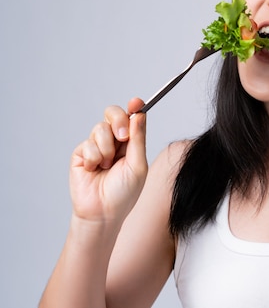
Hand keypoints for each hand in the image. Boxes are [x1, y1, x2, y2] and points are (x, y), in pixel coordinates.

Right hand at [69, 98, 147, 224]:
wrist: (103, 212)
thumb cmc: (124, 193)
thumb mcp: (138, 165)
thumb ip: (138, 139)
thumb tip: (139, 114)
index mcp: (131, 143)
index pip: (132, 118)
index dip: (134, 107)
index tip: (136, 102)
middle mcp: (114, 141)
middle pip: (113, 114)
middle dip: (118, 121)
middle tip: (122, 136)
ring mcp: (97, 146)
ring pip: (100, 128)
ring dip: (106, 148)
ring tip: (107, 166)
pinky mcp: (81, 153)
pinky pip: (88, 143)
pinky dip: (94, 157)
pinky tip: (95, 169)